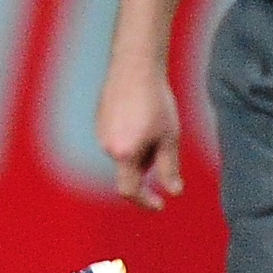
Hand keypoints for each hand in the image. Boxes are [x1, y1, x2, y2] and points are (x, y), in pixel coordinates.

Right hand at [95, 58, 183, 209]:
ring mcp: (101, 132)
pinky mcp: (99, 120)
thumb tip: (173, 192)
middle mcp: (107, 146)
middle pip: (130, 168)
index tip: (159, 204)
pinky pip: (117, 137)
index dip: (145, 201)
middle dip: (148, 162)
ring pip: (124, 152)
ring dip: (140, 147)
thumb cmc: (156, 102)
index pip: (130, 190)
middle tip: (165, 139)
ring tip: (153, 119)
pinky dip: (130, 134)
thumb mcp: (169, 138)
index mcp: (124, 154)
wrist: (135, 68)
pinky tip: (141, 112)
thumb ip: (169, 168)